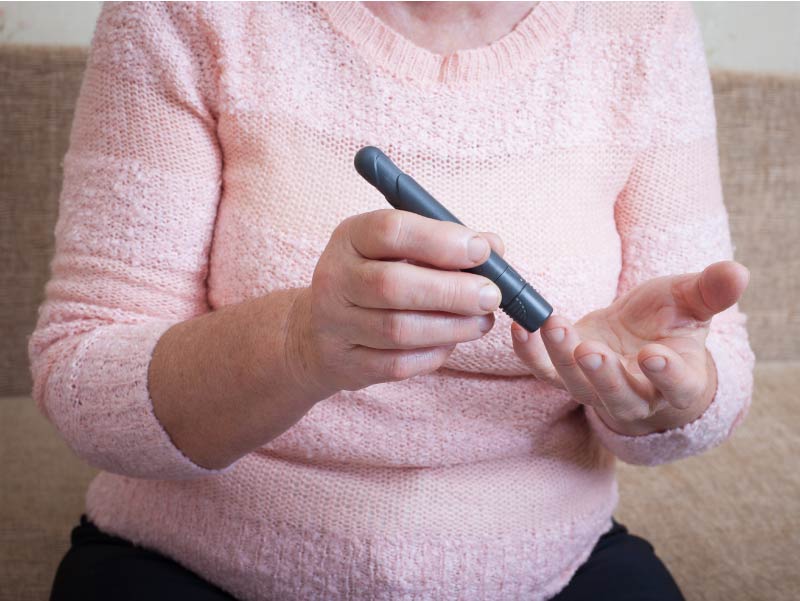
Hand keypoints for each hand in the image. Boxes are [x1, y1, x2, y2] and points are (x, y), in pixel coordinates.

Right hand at [286, 209, 506, 395]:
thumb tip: (493, 246)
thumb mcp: (397, 249)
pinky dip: (435, 353)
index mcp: (349, 238)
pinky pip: (399, 364)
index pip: (391, 231)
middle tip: (491, 295)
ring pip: (400, 330)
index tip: (481, 250)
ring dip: (452, 326)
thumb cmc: (372, 278)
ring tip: (482, 321)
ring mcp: (336, 325)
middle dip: (452, 291)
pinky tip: (452, 340)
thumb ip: (443, 242)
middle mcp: (335, 278)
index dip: (441, 240)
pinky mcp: (348, 363)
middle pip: (394, 286)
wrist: (317, 331)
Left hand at [511, 261, 749, 435]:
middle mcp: (637, 394)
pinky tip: (520, 327)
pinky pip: (543, 371)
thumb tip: (739, 271)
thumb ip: (711, 292)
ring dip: (562, 357)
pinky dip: (529, 353)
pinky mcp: (564, 376)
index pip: (677, 386)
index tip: (654, 355)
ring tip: (553, 325)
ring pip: (578, 385)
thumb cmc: (668, 324)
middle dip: (604, 375)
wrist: (636, 339)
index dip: (667, 374)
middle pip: (619, 395)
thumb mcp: (691, 304)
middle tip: (590, 351)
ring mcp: (596, 389)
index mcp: (678, 381)